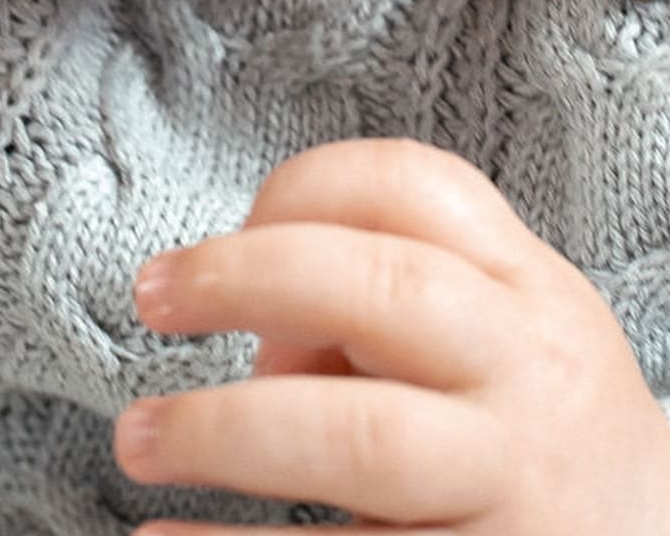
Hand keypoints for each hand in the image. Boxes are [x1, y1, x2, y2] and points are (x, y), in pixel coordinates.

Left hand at [114, 139, 669, 535]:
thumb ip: (383, 301)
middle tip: (151, 296)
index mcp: (526, 286)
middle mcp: (529, 372)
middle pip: (382, 289)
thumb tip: (264, 342)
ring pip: (361, 438)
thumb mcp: (493, 334)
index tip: (234, 229)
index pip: (413, 184)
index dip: (301, 188)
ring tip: (138, 440)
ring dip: (225, 431)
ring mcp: (512, 485)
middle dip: (244, 278)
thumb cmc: (530, 422)